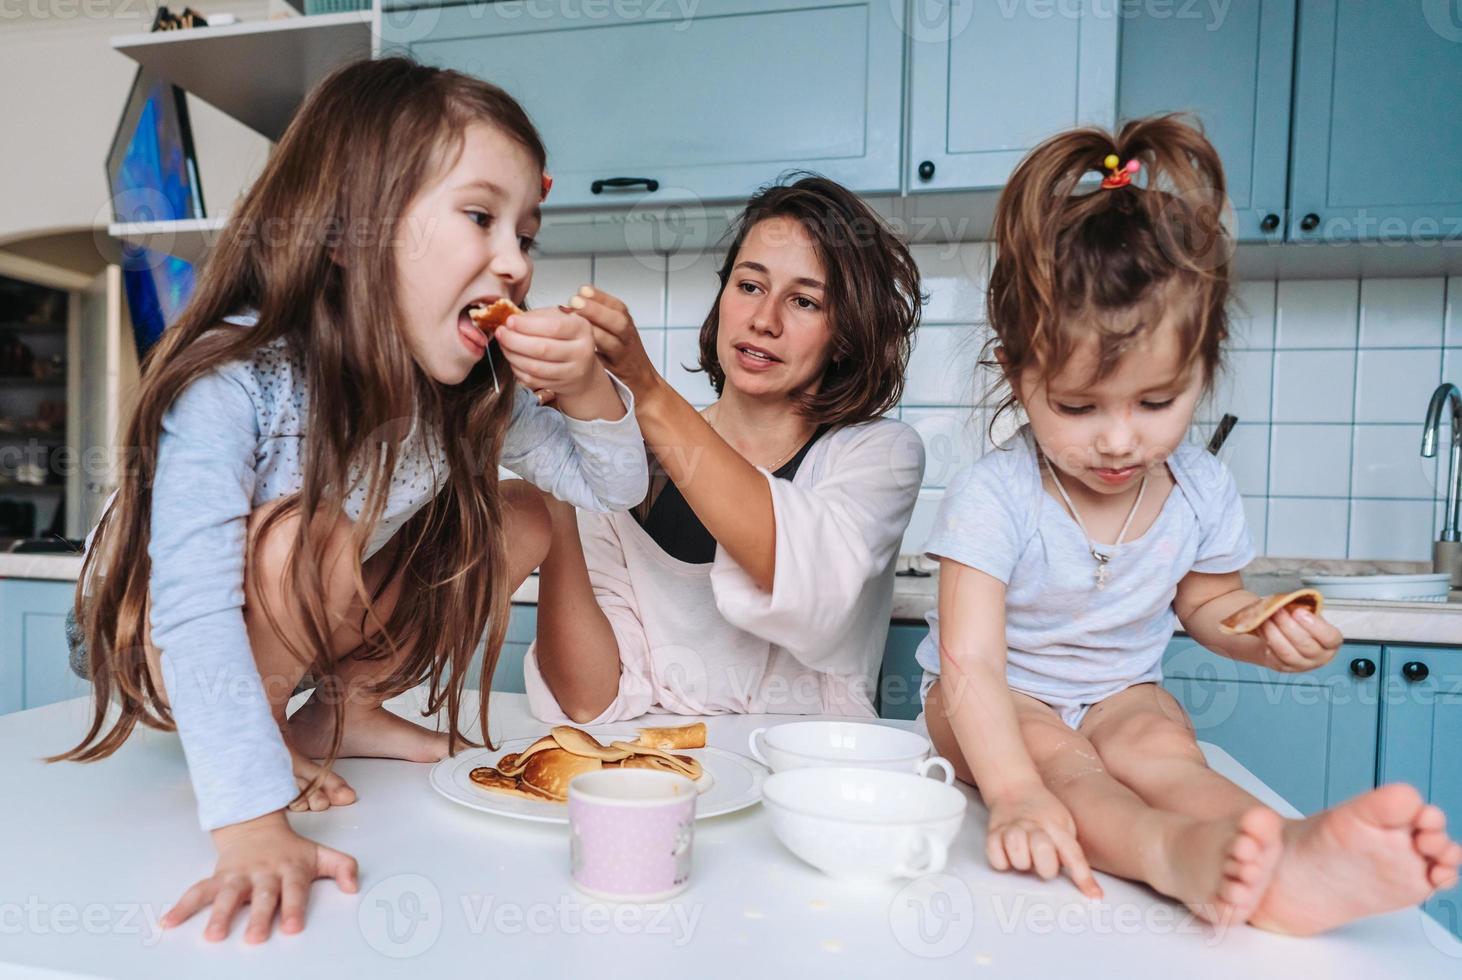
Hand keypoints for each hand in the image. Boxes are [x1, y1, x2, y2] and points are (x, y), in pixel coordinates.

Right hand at [160, 810, 357, 942]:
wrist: (255, 826)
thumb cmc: (290, 849)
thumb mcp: (321, 853)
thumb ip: (343, 867)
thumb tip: (353, 886)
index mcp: (289, 869)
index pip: (294, 890)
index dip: (294, 907)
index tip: (293, 927)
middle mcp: (263, 873)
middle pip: (261, 895)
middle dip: (259, 916)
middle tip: (256, 938)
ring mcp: (238, 875)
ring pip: (227, 894)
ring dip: (219, 914)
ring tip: (213, 935)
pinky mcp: (218, 877)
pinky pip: (197, 891)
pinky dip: (182, 906)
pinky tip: (168, 922)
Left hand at [493, 306, 599, 399]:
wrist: (583, 366)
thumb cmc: (567, 337)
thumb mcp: (559, 318)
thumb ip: (537, 316)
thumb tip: (512, 319)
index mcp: (581, 329)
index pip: (553, 327)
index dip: (528, 325)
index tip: (510, 321)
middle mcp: (581, 351)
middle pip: (542, 349)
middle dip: (515, 341)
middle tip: (501, 333)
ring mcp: (572, 371)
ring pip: (535, 367)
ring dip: (513, 355)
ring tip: (503, 344)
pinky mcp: (561, 385)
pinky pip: (533, 380)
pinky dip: (517, 369)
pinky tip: (512, 358)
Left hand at [568, 285, 662, 397]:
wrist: (642, 382)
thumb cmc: (623, 354)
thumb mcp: (614, 332)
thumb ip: (596, 319)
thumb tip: (568, 306)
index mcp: (626, 324)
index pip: (616, 306)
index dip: (600, 297)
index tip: (582, 289)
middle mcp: (628, 336)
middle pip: (618, 320)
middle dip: (596, 309)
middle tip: (575, 301)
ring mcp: (625, 354)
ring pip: (614, 341)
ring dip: (594, 330)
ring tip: (574, 323)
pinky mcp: (619, 371)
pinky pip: (607, 363)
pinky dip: (594, 355)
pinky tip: (578, 349)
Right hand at [986, 786, 1101, 897]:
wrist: (1014, 788)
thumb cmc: (1043, 812)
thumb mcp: (1063, 823)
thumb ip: (1069, 848)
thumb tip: (1083, 882)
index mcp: (1056, 826)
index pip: (1073, 853)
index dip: (1084, 877)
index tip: (1094, 895)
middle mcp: (1034, 826)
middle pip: (1042, 850)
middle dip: (1045, 865)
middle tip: (1043, 862)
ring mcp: (1012, 829)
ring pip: (1017, 855)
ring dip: (1022, 861)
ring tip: (1024, 856)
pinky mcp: (993, 833)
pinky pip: (995, 858)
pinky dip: (1001, 861)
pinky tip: (1007, 855)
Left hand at [1258, 605, 1342, 671]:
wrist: (1286, 636)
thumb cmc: (1301, 623)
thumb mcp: (1308, 614)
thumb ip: (1304, 609)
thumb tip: (1288, 601)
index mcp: (1331, 642)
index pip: (1330, 638)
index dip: (1315, 625)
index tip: (1299, 611)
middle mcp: (1320, 657)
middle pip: (1305, 645)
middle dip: (1288, 626)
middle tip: (1277, 611)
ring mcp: (1302, 665)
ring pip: (1287, 652)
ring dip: (1274, 633)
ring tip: (1266, 618)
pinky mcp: (1285, 667)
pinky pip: (1274, 657)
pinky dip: (1267, 641)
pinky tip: (1262, 629)